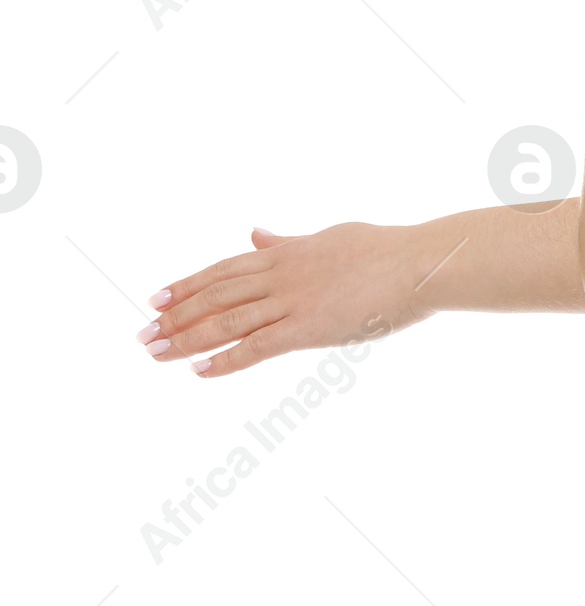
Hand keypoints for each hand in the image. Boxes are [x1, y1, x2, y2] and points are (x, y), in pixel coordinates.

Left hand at [137, 223, 436, 376]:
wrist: (419, 263)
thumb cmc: (387, 250)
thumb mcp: (329, 237)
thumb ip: (291, 241)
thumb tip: (258, 234)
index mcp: (287, 253)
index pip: (224, 269)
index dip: (188, 284)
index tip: (157, 298)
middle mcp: (281, 275)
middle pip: (215, 295)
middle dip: (175, 315)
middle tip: (144, 333)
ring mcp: (293, 301)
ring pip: (227, 320)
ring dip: (186, 338)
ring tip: (155, 352)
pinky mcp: (309, 328)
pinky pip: (257, 347)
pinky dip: (225, 360)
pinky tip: (198, 371)